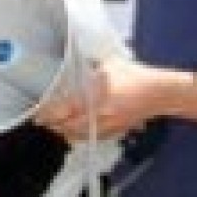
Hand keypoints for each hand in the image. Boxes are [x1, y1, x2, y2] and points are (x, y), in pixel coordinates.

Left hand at [35, 56, 164, 142]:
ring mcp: (106, 127)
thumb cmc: (135, 76)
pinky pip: (92, 138)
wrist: (158, 93)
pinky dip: (82, 135)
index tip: (38, 114)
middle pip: (66, 128)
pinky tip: (79, 129)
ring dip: (66, 131)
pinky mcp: (115, 132)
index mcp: (93, 98)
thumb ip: (90, 65)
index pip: (61, 111)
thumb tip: (75, 58)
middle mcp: (97, 116)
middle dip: (54, 125)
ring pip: (78, 136)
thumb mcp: (108, 63)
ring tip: (59, 125)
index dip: (47, 115)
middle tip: (44, 120)